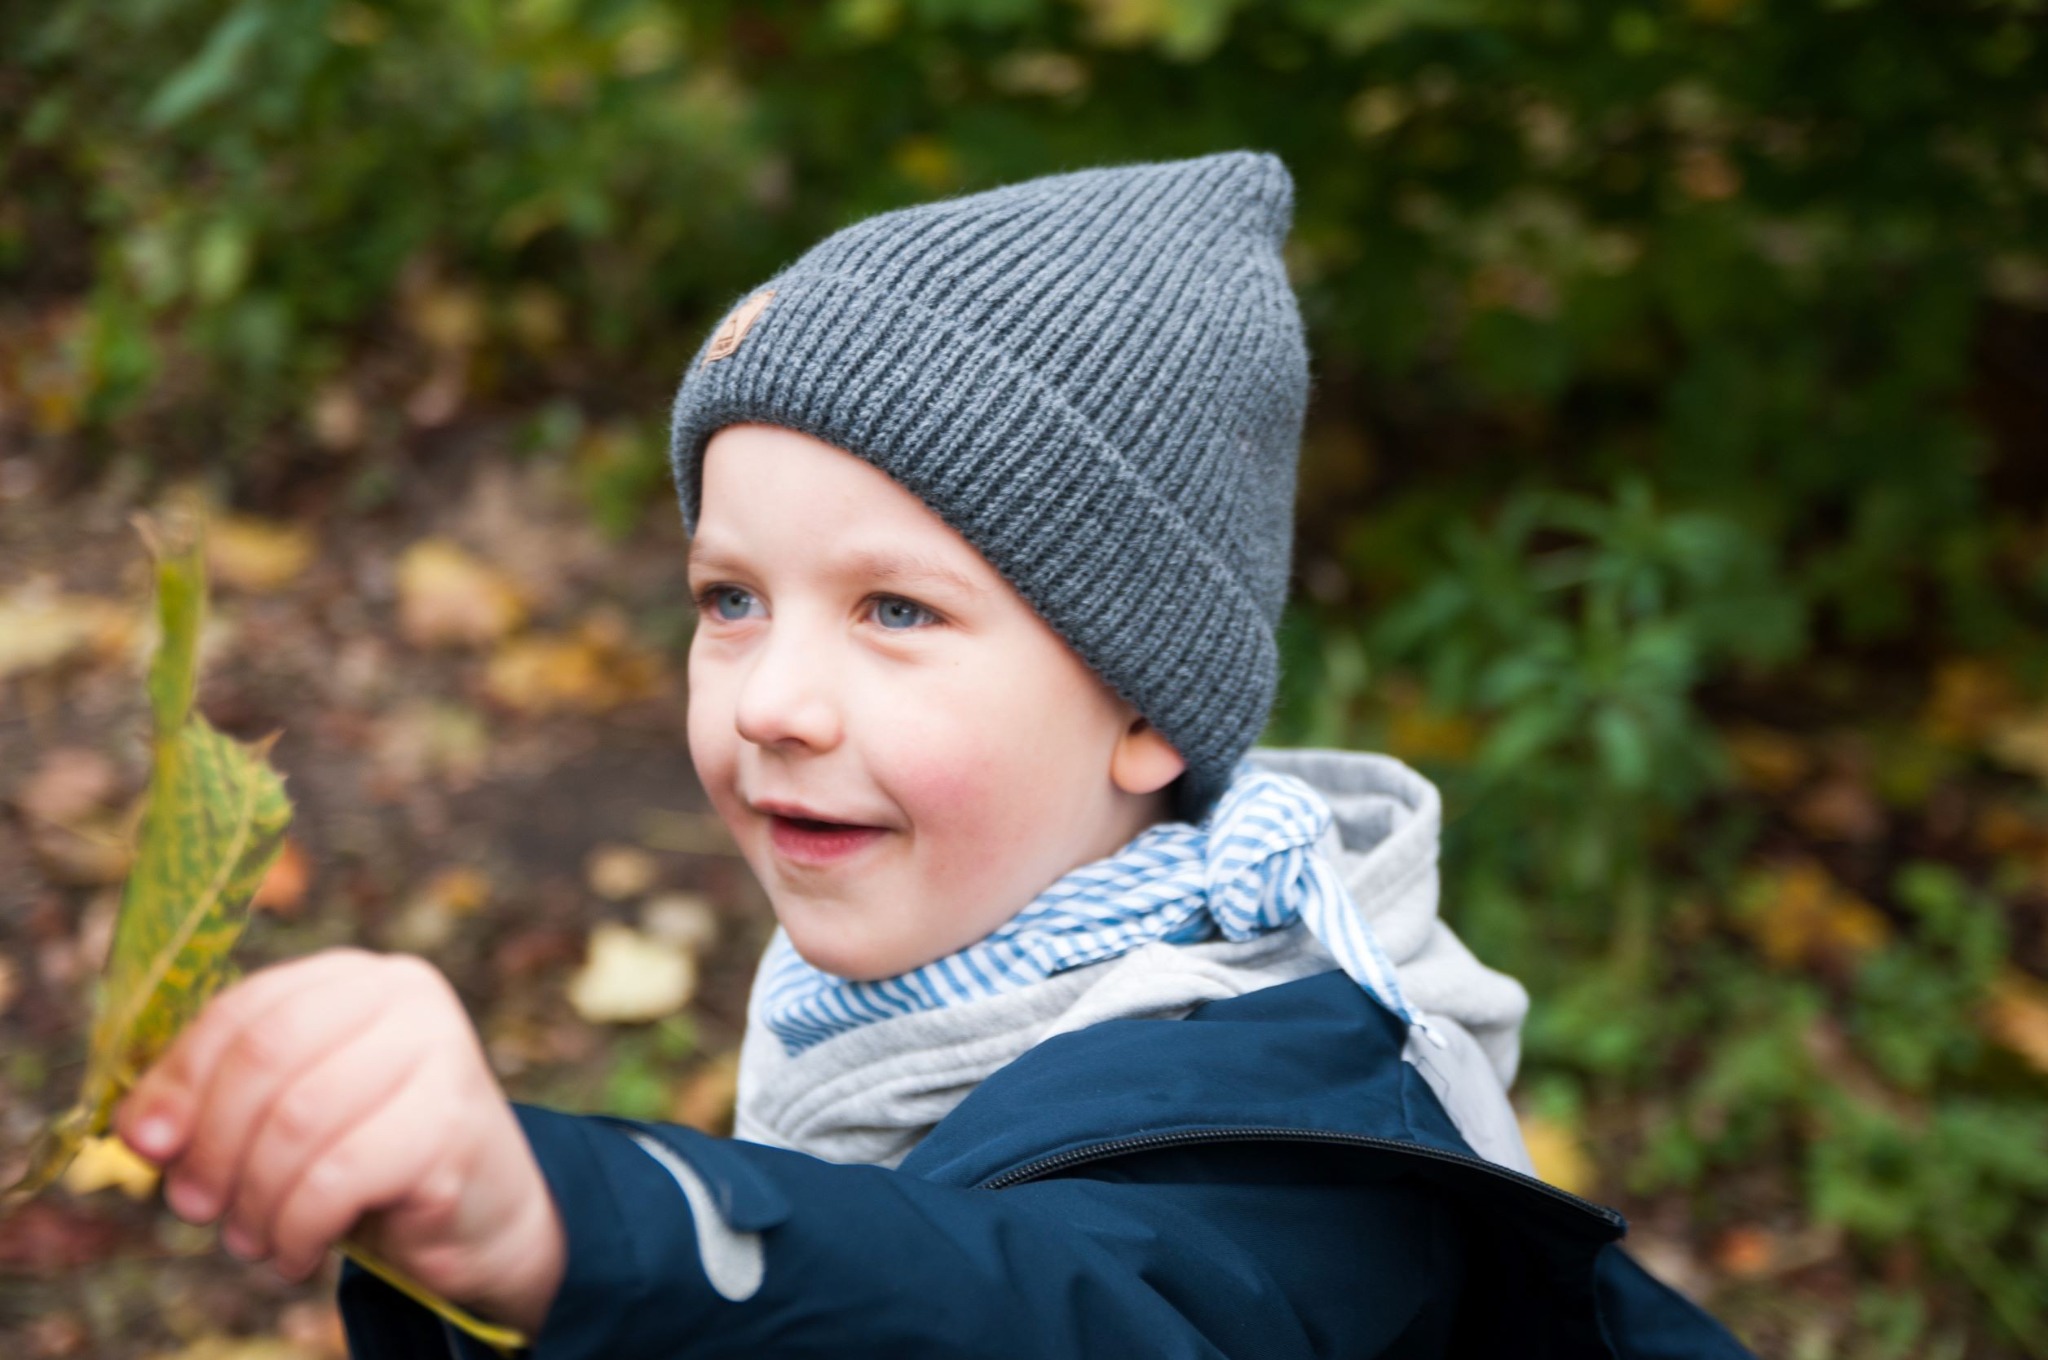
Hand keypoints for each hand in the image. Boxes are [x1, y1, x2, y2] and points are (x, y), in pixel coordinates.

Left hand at [115, 948, 565, 1333]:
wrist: (486, 1214)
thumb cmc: (372, 1158)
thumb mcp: (293, 1115)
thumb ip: (223, 1103)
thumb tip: (138, 1131)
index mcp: (357, 977)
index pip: (246, 1008)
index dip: (180, 1077)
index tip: (143, 1145)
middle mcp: (406, 995)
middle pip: (266, 1055)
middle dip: (212, 1143)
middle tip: (194, 1208)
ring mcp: (441, 1050)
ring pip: (297, 1121)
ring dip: (254, 1199)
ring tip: (252, 1241)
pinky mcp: (454, 1120)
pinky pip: (338, 1177)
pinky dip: (298, 1228)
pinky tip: (299, 1253)